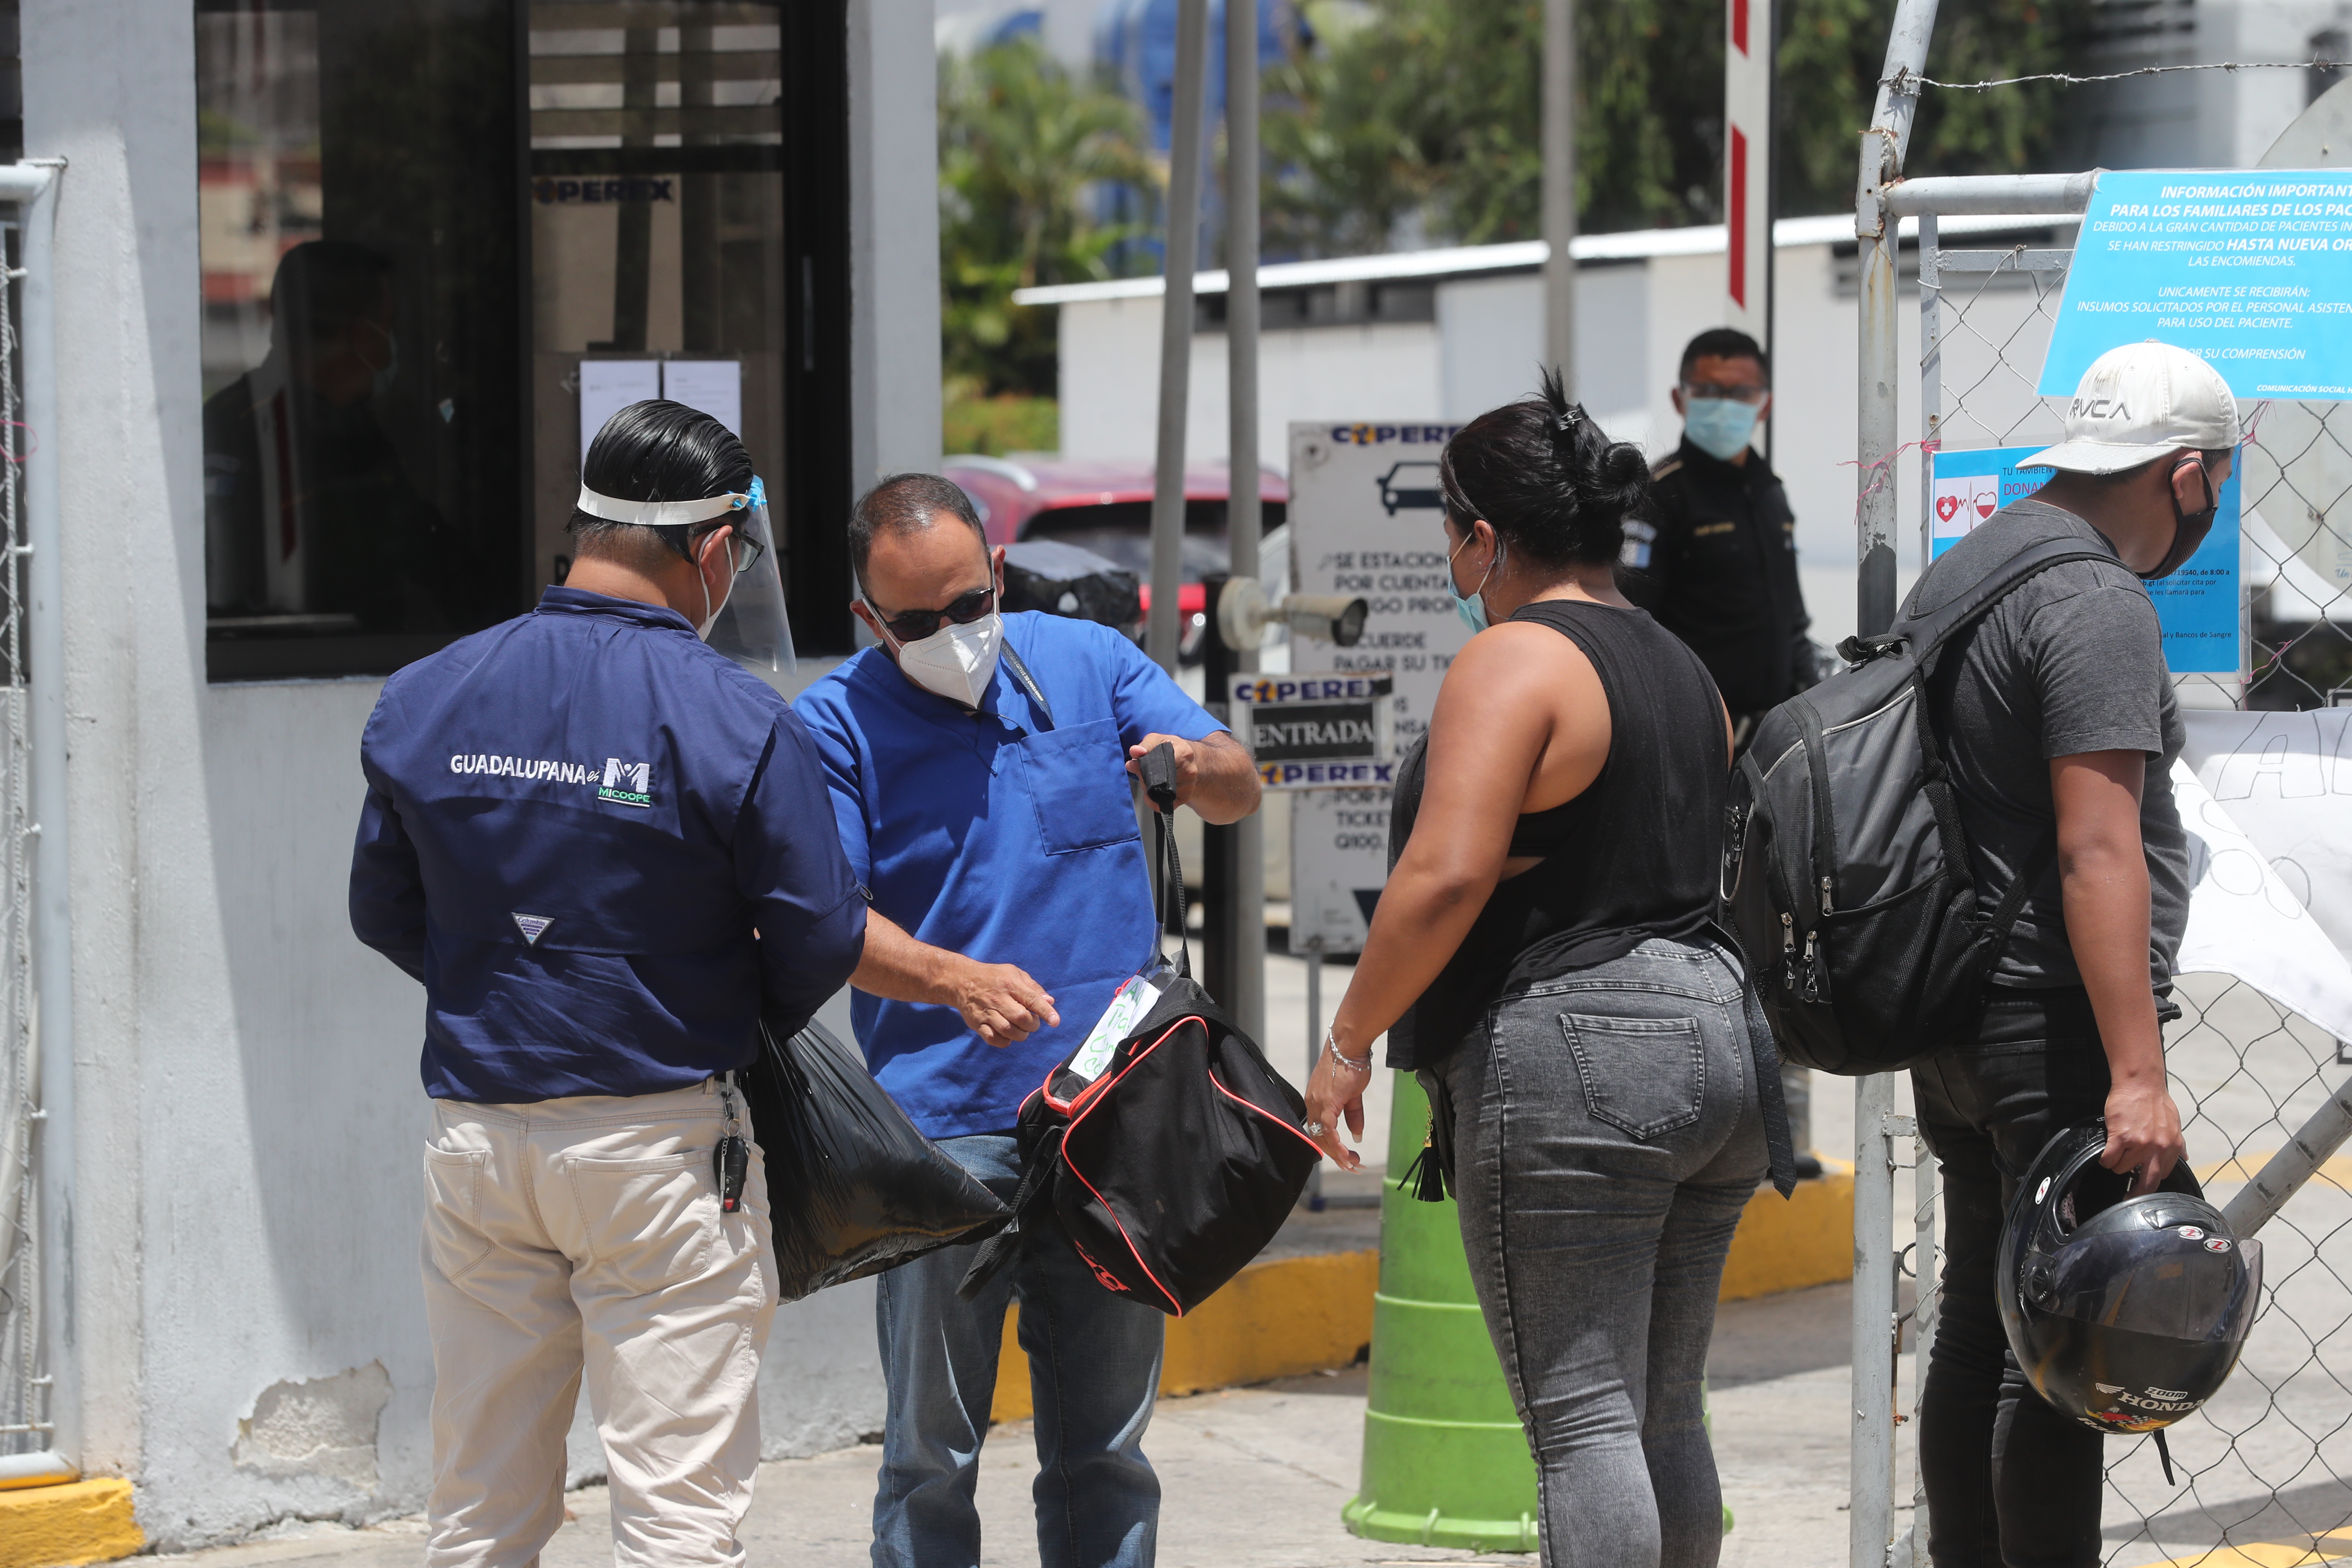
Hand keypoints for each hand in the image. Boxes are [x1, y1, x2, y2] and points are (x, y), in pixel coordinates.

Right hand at [953, 959, 1058, 1047]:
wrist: (961, 981)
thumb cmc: (994, 977)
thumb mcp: (1014, 973)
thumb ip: (1033, 988)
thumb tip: (1050, 1002)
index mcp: (1010, 984)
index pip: (1031, 999)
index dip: (1045, 1012)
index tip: (1055, 1021)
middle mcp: (998, 998)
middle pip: (1020, 1018)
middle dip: (1032, 1025)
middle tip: (1032, 1023)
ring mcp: (986, 1012)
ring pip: (1008, 1031)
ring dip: (1021, 1035)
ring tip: (1022, 1030)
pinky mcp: (977, 1023)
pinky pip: (993, 1039)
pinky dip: (1005, 1041)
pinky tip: (1008, 1035)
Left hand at [1127, 733, 1199, 811]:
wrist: (1190, 760)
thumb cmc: (1172, 749)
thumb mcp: (1158, 740)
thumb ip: (1145, 745)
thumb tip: (1134, 752)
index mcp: (1184, 753)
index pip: (1162, 763)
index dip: (1145, 766)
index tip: (1137, 764)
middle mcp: (1189, 771)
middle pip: (1158, 780)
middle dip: (1144, 777)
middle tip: (1141, 771)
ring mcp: (1188, 786)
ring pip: (1158, 792)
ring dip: (1147, 788)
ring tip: (1150, 779)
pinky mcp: (1185, 797)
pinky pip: (1163, 805)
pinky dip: (1152, 801)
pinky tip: (1150, 793)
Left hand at [1303, 1036, 1370, 1169]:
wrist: (1348, 1046)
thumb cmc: (1350, 1065)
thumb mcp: (1353, 1095)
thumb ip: (1353, 1115)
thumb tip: (1356, 1135)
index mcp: (1316, 1103)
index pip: (1319, 1132)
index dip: (1332, 1147)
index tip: (1347, 1158)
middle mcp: (1313, 1105)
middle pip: (1319, 1139)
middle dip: (1337, 1156)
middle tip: (1353, 1166)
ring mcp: (1317, 1104)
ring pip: (1323, 1137)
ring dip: (1339, 1154)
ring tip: (1353, 1164)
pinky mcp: (1326, 1103)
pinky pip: (1329, 1130)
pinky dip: (1337, 1144)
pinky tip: (1347, 1154)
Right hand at [2101, 1077, 2185, 1193]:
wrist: (2140, 1084)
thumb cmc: (2156, 1102)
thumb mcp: (2174, 1124)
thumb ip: (2178, 1143)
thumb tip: (2185, 1157)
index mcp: (2172, 1147)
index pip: (2162, 1175)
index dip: (2150, 1178)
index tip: (2142, 1180)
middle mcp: (2158, 1148)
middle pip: (2147, 1183)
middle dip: (2136, 1193)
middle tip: (2127, 1196)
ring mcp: (2139, 1144)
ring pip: (2122, 1169)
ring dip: (2116, 1164)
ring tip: (2115, 1152)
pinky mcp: (2120, 1137)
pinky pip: (2109, 1160)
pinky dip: (2105, 1159)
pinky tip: (2105, 1154)